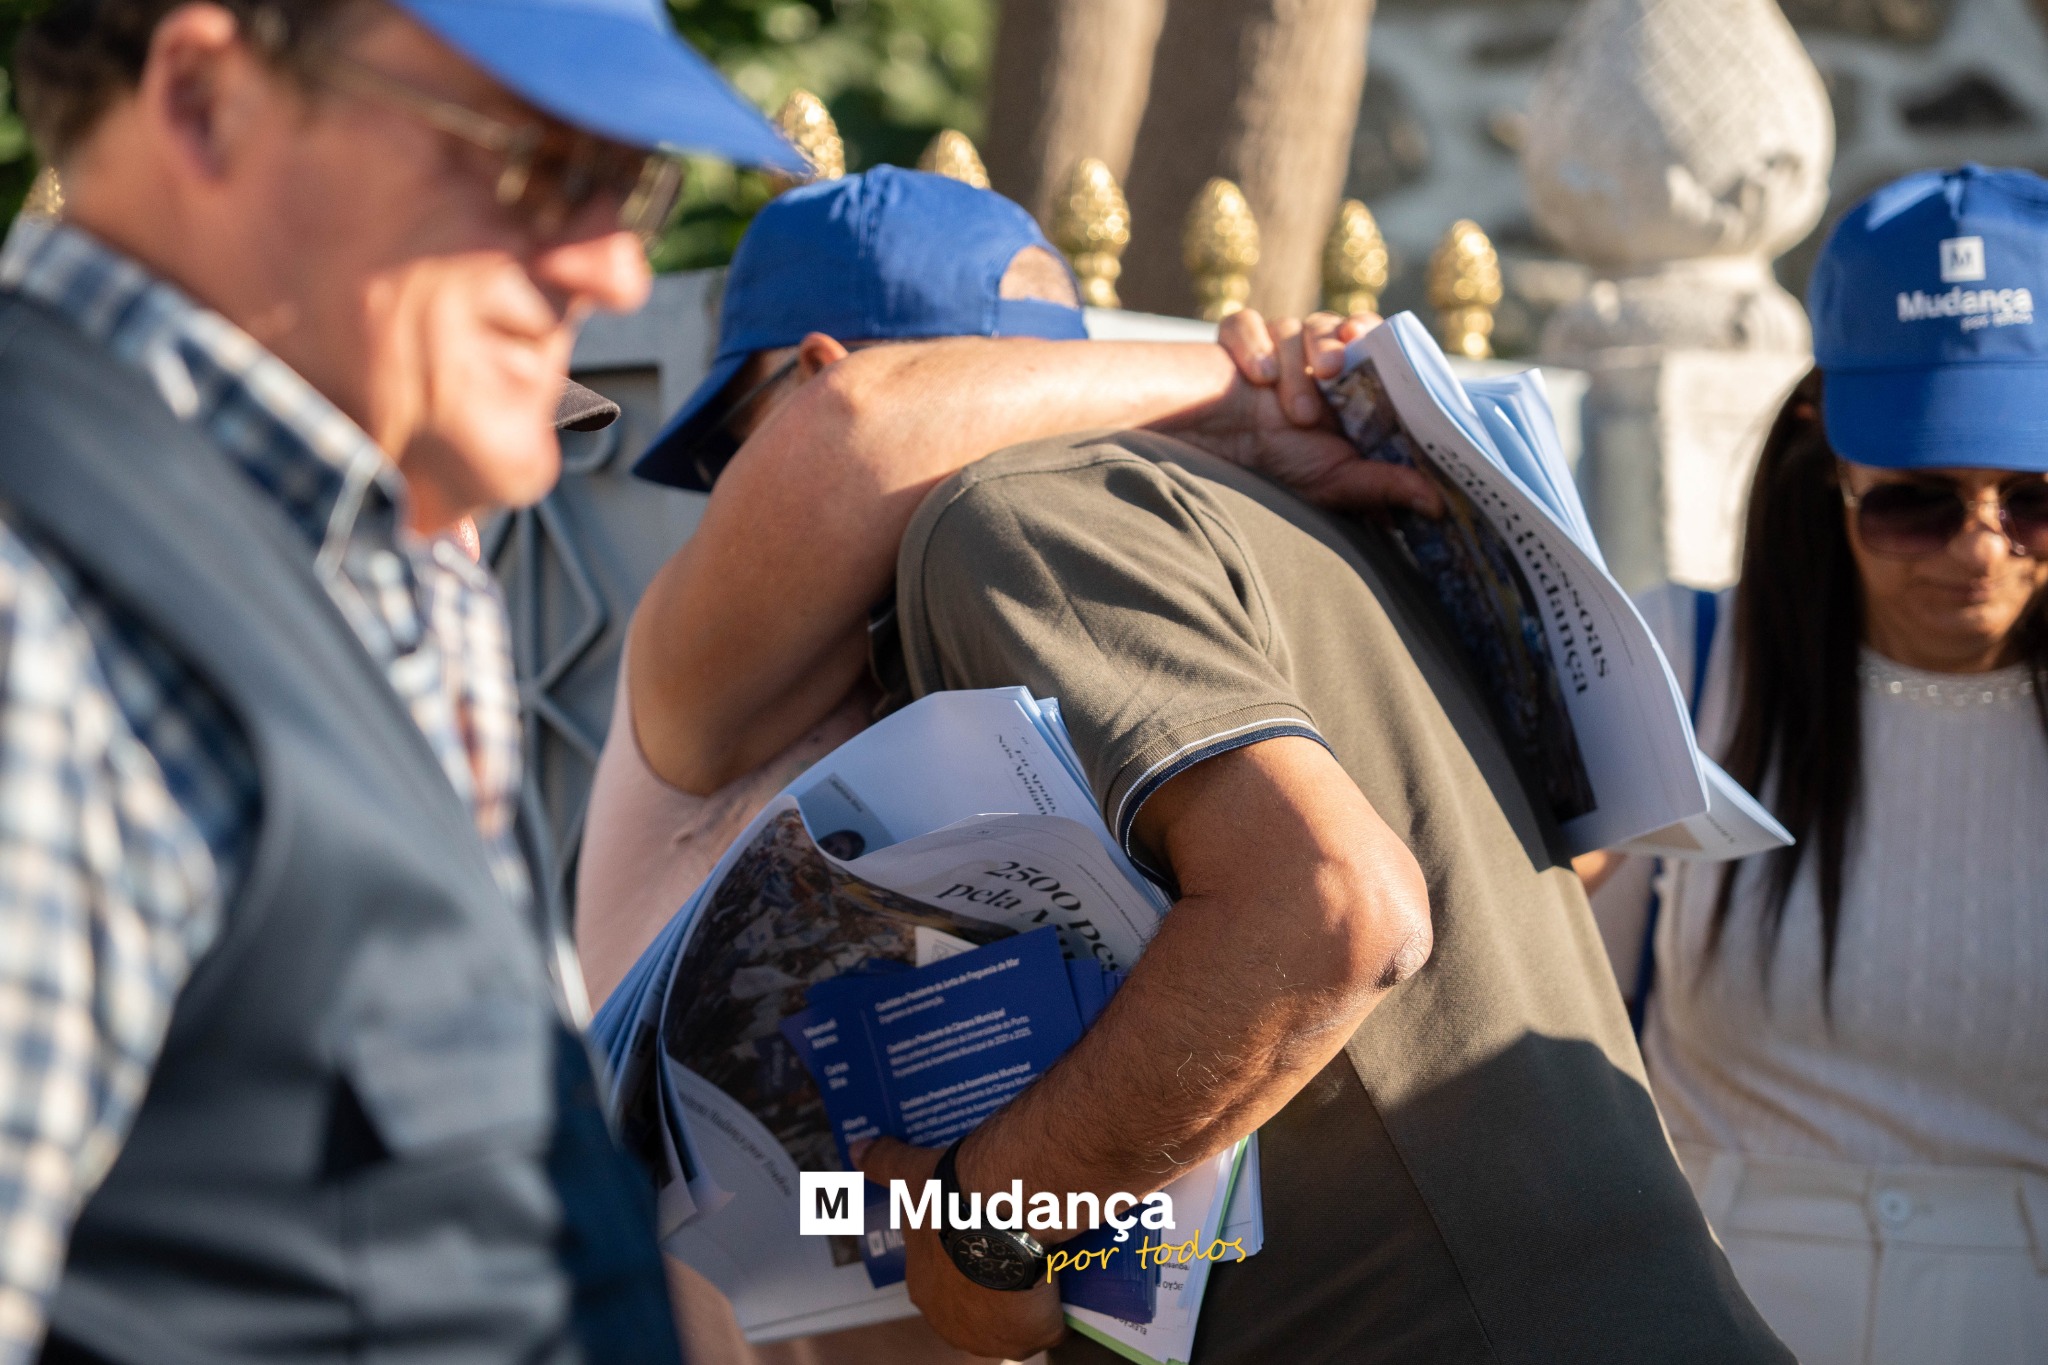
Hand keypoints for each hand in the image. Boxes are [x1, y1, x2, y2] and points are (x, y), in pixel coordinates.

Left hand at [856, 1138, 1065, 1359]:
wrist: (1000, 1214)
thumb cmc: (951, 1200)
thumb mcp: (910, 1177)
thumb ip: (884, 1163)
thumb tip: (857, 1148)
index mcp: (925, 1290)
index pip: (943, 1281)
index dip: (964, 1258)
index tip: (983, 1234)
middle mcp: (953, 1324)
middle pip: (978, 1305)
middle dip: (995, 1280)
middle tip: (1015, 1242)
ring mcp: (993, 1337)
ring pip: (1014, 1319)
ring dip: (1026, 1296)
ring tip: (1044, 1256)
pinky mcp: (1032, 1337)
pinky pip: (1049, 1324)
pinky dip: (1057, 1305)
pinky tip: (1064, 1276)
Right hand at [1164, 310, 1442, 515]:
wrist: (1205, 461)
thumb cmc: (1273, 468)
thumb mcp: (1334, 481)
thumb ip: (1383, 484)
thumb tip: (1440, 504)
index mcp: (1344, 384)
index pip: (1370, 340)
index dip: (1374, 334)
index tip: (1369, 343)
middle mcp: (1311, 358)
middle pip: (1336, 323)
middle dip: (1334, 342)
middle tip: (1329, 372)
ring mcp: (1273, 346)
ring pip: (1295, 325)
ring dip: (1293, 362)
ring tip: (1290, 408)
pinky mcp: (1234, 339)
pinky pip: (1245, 322)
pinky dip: (1250, 344)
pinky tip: (1253, 376)